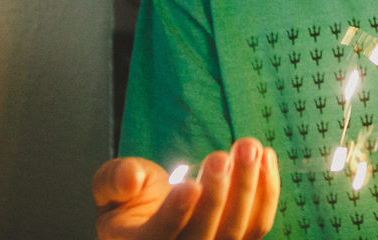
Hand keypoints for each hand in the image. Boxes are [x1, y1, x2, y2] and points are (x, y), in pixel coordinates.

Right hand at [94, 138, 279, 239]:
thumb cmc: (132, 200)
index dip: (176, 213)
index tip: (190, 184)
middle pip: (205, 235)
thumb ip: (113, 179)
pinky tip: (266, 156)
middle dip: (217, 194)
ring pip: (237, 230)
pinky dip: (267, 191)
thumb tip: (130, 179)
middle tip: (221, 156)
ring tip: (248, 147)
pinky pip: (259, 223)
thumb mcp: (111, 187)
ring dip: (248, 187)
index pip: (161, 236)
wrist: (159, 214)